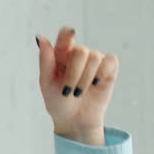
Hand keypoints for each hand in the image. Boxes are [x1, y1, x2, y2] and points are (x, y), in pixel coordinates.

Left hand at [37, 26, 119, 141]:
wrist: (74, 120)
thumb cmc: (57, 101)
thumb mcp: (46, 83)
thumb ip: (45, 60)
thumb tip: (42, 38)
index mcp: (61, 54)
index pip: (65, 35)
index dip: (68, 33)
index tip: (71, 34)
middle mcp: (79, 55)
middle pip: (81, 50)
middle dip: (74, 72)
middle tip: (68, 90)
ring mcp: (95, 61)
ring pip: (95, 57)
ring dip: (85, 78)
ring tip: (78, 92)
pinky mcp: (109, 70)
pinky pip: (111, 61)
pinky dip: (102, 72)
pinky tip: (95, 83)